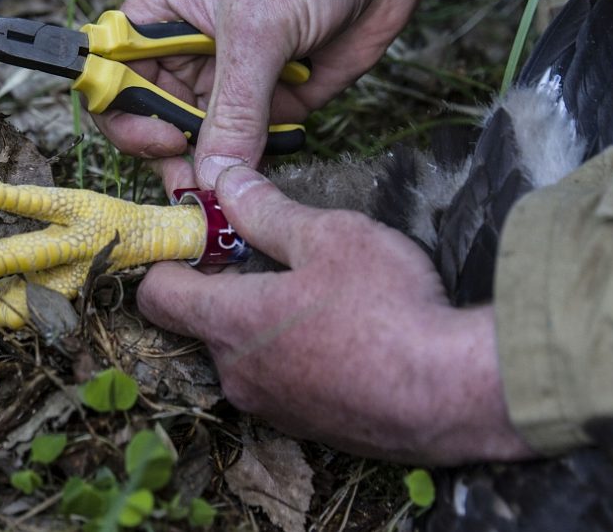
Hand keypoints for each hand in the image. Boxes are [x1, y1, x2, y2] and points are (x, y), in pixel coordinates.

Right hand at [99, 0, 477, 187]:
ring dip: (215, 169)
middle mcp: (192, 49)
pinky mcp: (277, 97)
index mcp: (162, 14)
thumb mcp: (258, 26)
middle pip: (158, 118)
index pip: (117, 75)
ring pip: (207, 139)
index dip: (125, 114)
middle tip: (194, 188)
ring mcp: (235, 77)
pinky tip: (263, 175)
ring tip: (230, 193)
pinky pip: (255, 144)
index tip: (160, 139)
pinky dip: (257, 165)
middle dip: (172, 156)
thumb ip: (233, 107)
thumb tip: (211, 174)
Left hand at [137, 166, 533, 464]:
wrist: (455, 392)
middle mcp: (238, 374)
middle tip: (271, 256)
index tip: (199, 237)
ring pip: (244, 353)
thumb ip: (266, 211)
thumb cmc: (388, 305)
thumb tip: (225, 183)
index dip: (170, 260)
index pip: (157, 294)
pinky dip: (294, 355)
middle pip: (202, 322)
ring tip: (317, 294)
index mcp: (231, 322)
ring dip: (263, 322)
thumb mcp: (328, 236)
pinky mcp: (308, 429)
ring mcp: (272, 408)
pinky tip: (342, 335)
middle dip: (224, 286)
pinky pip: (280, 383)